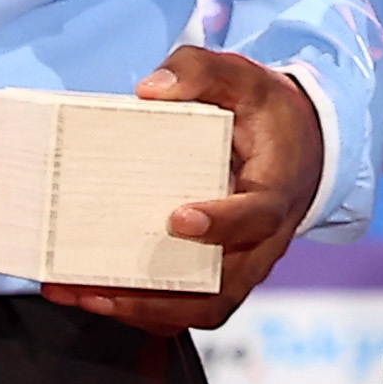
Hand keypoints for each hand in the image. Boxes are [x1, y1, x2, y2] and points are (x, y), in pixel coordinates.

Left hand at [45, 43, 324, 330]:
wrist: (300, 147)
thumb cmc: (267, 114)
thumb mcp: (244, 78)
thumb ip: (200, 72)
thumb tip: (149, 91)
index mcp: (275, 192)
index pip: (256, 218)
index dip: (222, 224)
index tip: (178, 219)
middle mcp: (263, 242)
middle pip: (221, 288)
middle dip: (157, 295)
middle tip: (100, 284)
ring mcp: (243, 266)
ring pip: (201, 308)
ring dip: (139, 311)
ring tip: (82, 293)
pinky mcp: (222, 276)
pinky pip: (186, 308)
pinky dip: (141, 311)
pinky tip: (92, 293)